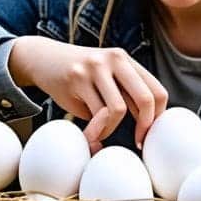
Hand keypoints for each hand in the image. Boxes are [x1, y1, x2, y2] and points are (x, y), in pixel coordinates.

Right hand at [8, 36, 167, 151]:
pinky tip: (90, 131)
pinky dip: (96, 129)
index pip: (157, 91)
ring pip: (119, 109)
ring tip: (101, 133)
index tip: (149, 134)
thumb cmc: (79, 77)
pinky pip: (96, 113)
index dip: (158, 117)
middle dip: (145, 126)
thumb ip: (125, 95)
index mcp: (126, 60)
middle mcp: (115, 59)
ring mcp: (96, 67)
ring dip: (111, 129)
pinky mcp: (77, 78)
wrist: (42, 58)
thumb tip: (148, 126)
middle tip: (138, 142)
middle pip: (146, 98)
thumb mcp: (105, 78)